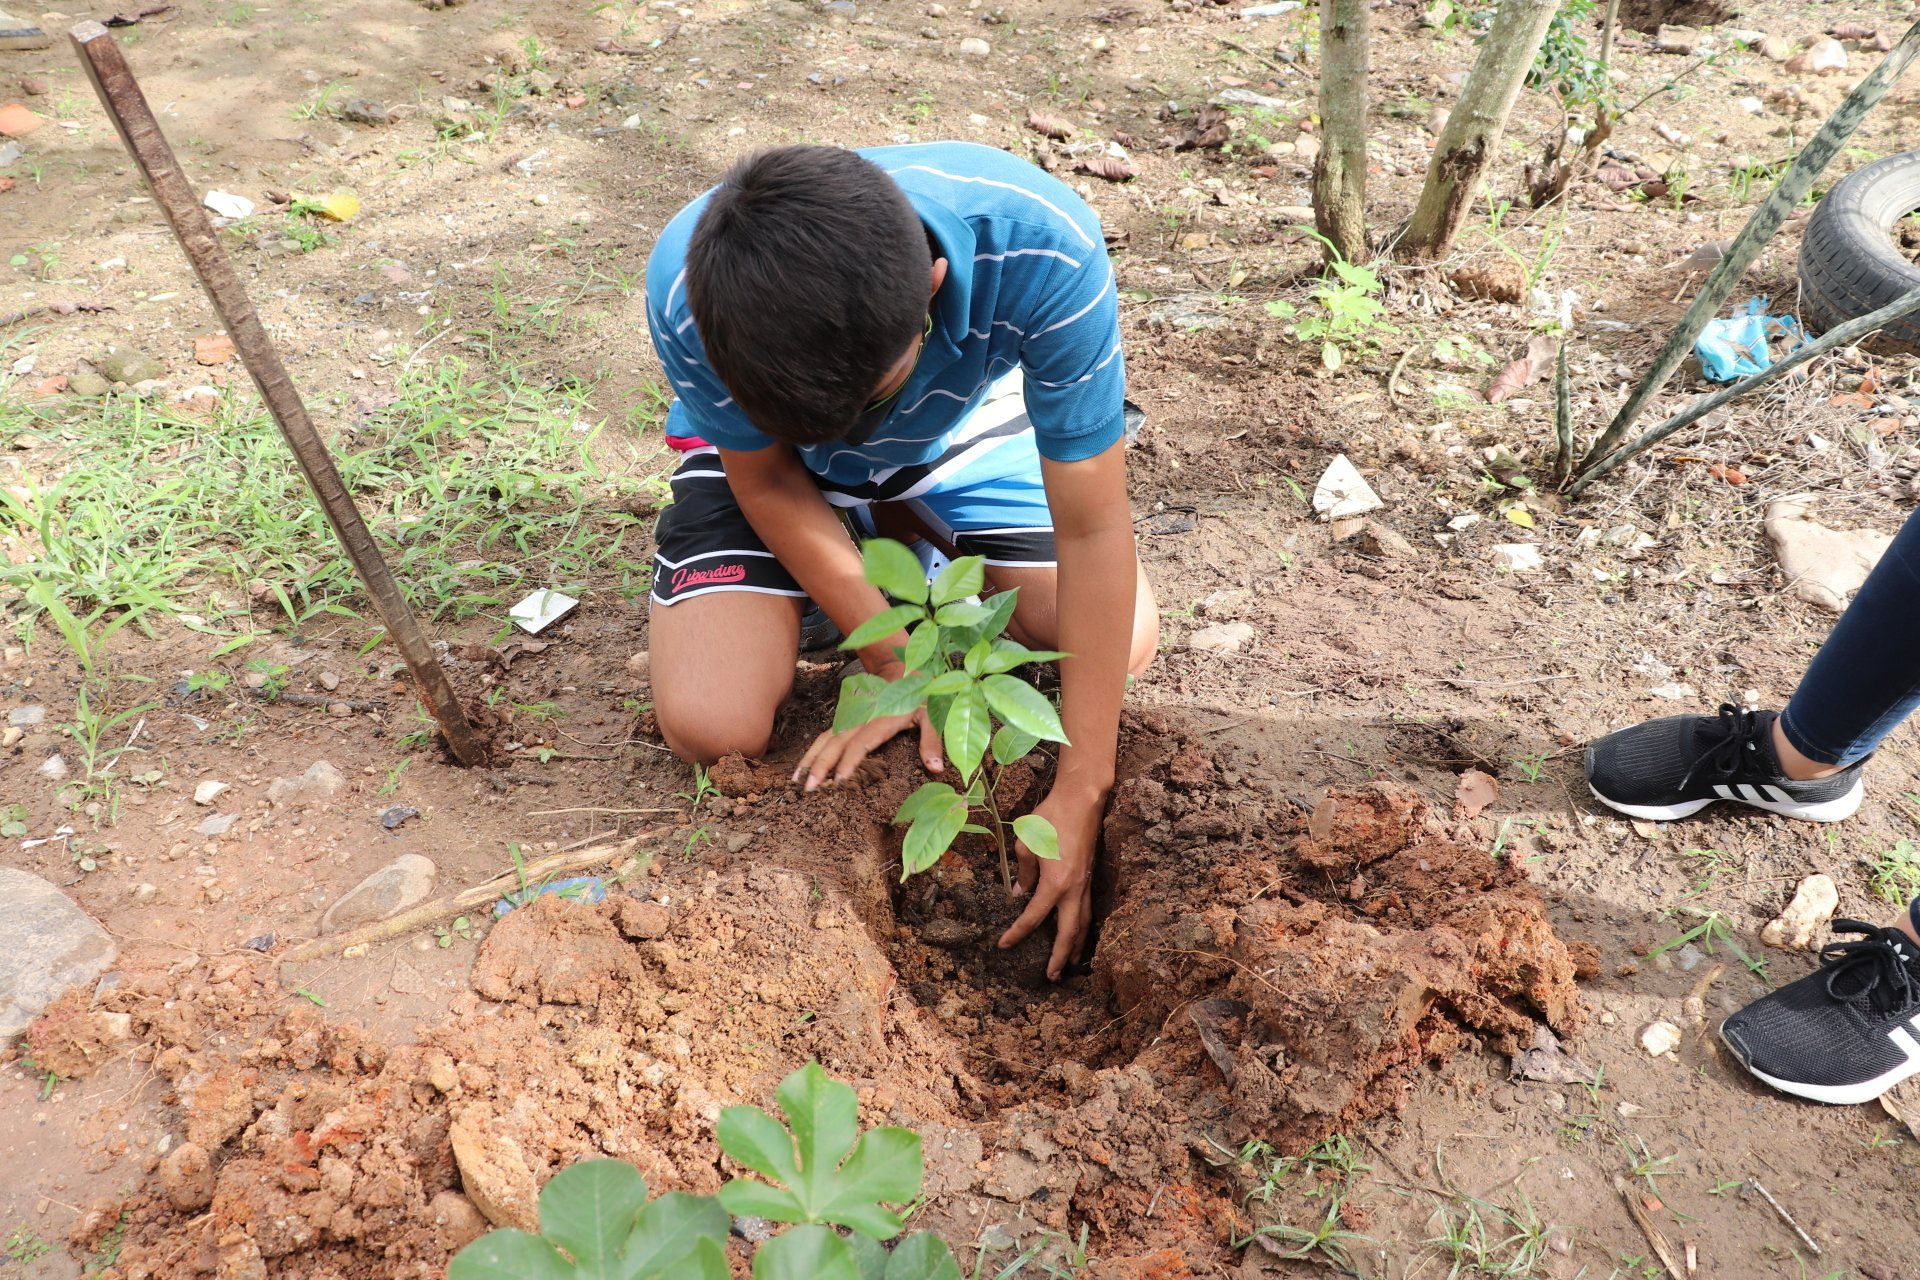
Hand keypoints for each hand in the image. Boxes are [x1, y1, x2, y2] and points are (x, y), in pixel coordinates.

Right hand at [794, 705, 942, 790]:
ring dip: (810, 759)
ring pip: (825, 739)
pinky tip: (803, 767)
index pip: (861, 744)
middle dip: (820, 765)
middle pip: (835, 743)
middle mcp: (861, 721)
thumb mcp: (933, 716)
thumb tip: (936, 769)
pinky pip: (826, 737)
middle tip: (809, 788)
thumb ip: (933, 742)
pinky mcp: (846, 721)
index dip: (850, 762)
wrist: (904, 669)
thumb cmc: (919, 696)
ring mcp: (851, 720)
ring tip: (795, 780)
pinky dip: (813, 752)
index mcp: (881, 721)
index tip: (840, 781)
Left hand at [998, 783, 1103, 980]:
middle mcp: (1074, 889)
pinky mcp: (1090, 877)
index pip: (1034, 916)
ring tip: (1068, 965)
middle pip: (1068, 933)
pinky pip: (1087, 910)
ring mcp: (1085, 884)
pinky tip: (1078, 934)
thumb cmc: (1050, 817)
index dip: (1017, 933)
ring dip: (1075, 947)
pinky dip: (1083, 928)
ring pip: (1083, 924)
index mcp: (1054, 882)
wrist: (1081, 800)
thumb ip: (1023, 872)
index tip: (1003, 945)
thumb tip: (1021, 894)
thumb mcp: (1026, 843)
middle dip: (1059, 957)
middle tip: (1051, 977)